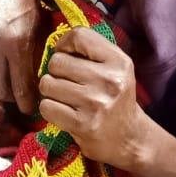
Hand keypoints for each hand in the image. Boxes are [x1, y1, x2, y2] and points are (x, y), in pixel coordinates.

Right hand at [0, 0, 39, 111]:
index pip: (19, 85)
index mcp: (16, 41)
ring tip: (3, 83)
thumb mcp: (37, 26)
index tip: (29, 108)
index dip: (25, 102)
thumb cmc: (21, 1)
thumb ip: (34, 55)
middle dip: (7, 97)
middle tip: (15, 96)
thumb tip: (37, 85)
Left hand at [38, 28, 152, 169]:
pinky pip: (46, 106)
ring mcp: (96, 103)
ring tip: (66, 98)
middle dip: (56, 72)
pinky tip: (64, 113)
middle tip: (67, 83)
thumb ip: (91, 52)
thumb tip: (56, 42)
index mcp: (119, 62)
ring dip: (51, 92)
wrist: (129, 140)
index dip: (64, 44)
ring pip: (47, 84)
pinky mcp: (83, 124)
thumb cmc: (115, 99)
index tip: (66, 56)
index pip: (80, 36)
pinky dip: (50, 109)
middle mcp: (110, 80)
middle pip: (57, 61)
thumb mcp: (115, 70)